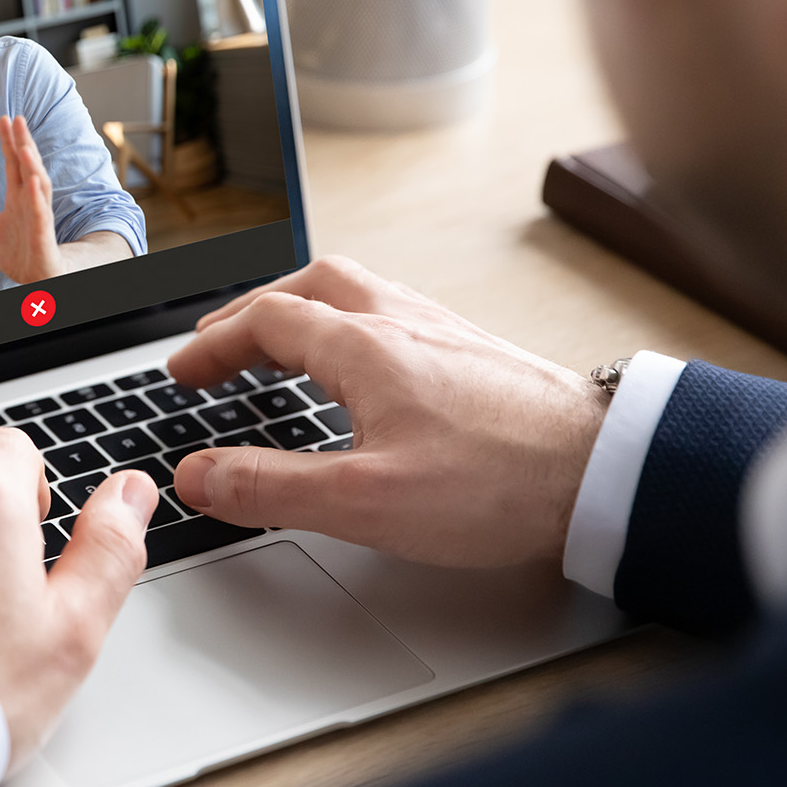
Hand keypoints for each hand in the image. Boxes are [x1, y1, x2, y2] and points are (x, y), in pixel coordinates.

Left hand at [0, 116, 62, 282]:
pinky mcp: (43, 237)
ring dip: (32, 166)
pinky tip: (35, 182)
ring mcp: (39, 218)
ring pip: (38, 187)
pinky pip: (42, 215)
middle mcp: (31, 203)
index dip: (10, 142)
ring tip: (24, 146)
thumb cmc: (18, 253)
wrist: (35, 281)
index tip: (5, 119)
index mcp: (20, 198)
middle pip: (28, 168)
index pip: (15, 164)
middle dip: (23, 144)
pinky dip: (39, 199)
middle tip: (17, 120)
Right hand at [165, 256, 609, 567]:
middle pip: (308, 285)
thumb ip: (270, 487)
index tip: (182, 373)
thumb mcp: (363, 501)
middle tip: (221, 344)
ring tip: (281, 342)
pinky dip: (349, 322)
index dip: (212, 345)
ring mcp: (443, 331)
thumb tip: (197, 476)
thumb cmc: (497, 483)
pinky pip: (392, 311)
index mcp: (364, 345)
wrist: (604, 470)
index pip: (264, 320)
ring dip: (302, 307)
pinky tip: (365, 361)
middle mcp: (402, 321)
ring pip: (355, 291)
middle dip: (252, 311)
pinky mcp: (475, 352)